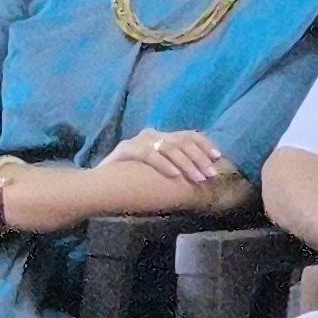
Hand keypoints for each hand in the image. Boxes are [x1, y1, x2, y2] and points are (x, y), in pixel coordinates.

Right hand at [100, 129, 236, 191]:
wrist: (100, 182)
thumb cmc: (134, 179)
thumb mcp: (161, 169)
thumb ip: (178, 166)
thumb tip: (206, 172)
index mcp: (162, 137)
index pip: (189, 135)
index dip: (205, 145)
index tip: (217, 157)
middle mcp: (152, 134)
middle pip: (183, 142)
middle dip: (200, 159)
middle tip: (211, 175)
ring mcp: (138, 140)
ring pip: (169, 148)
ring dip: (187, 164)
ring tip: (198, 178)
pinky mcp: (125, 149)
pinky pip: (148, 154)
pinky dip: (164, 165)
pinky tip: (175, 175)